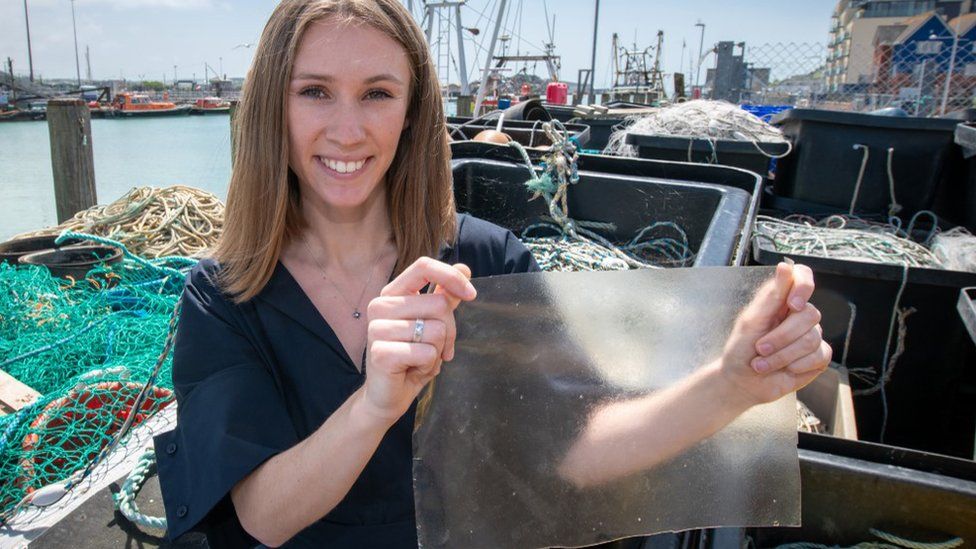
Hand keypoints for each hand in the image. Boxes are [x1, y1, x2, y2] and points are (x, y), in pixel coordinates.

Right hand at [359, 257, 475, 423]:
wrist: (387, 395)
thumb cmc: (410, 357)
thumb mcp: (431, 324)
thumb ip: (444, 296)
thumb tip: (464, 269)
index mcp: (392, 294)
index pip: (424, 267)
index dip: (452, 277)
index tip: (471, 295)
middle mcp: (380, 306)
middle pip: (439, 304)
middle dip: (449, 331)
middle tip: (436, 348)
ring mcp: (377, 329)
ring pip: (436, 330)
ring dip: (438, 351)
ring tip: (419, 359)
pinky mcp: (380, 353)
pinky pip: (427, 352)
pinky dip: (429, 365)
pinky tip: (412, 370)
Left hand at [719, 262, 832, 406]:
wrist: (742, 382)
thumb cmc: (741, 350)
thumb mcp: (750, 322)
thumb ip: (771, 296)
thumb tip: (785, 266)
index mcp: (781, 300)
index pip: (803, 277)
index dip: (804, 286)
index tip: (792, 304)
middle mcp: (799, 314)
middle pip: (809, 314)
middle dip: (781, 337)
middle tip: (759, 348)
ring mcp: (811, 335)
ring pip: (812, 339)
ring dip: (782, 356)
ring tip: (762, 363)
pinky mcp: (818, 357)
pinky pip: (819, 356)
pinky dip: (796, 366)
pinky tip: (784, 370)